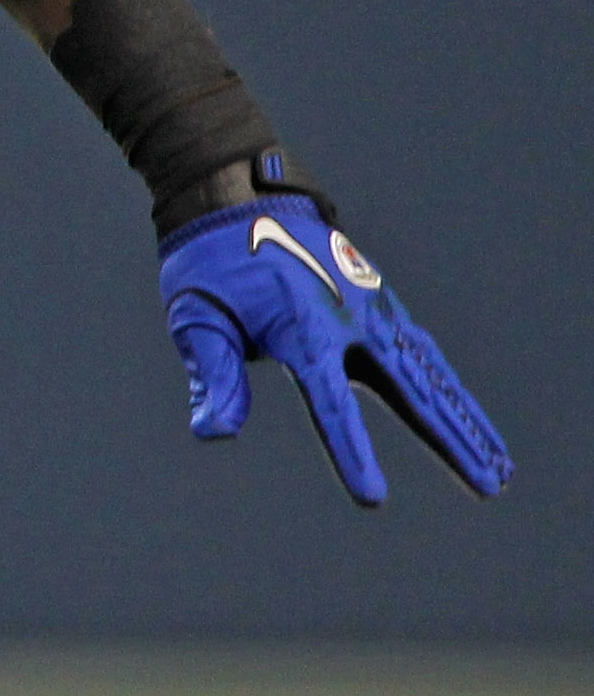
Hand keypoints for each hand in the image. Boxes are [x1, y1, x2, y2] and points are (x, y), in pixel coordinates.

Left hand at [162, 175, 510, 505]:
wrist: (239, 197)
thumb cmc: (211, 261)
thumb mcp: (197, 316)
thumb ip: (213, 375)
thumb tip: (215, 431)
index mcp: (304, 328)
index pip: (332, 403)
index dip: (352, 453)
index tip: (372, 498)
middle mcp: (352, 319)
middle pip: (411, 393)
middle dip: (450, 443)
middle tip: (489, 486)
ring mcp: (373, 309)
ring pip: (431, 375)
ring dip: (466, 420)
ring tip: (498, 465)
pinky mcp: (380, 303)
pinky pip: (423, 353)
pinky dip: (450, 388)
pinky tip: (468, 418)